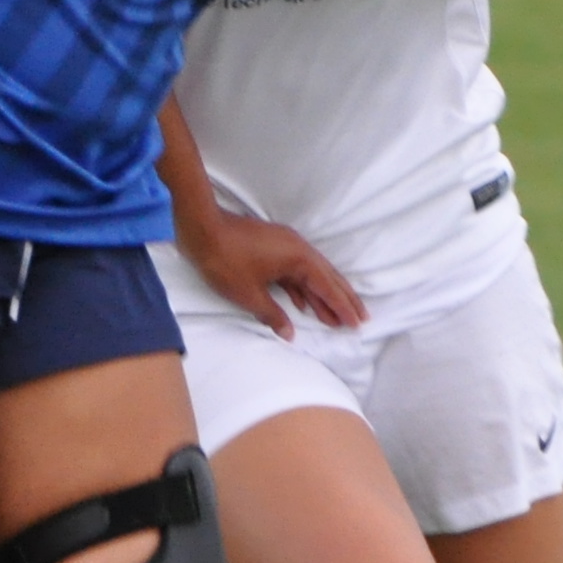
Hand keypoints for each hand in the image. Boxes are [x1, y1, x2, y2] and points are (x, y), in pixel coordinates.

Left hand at [185, 209, 361, 336]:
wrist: (201, 229)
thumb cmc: (226, 261)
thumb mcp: (250, 295)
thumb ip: (273, 315)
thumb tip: (289, 333)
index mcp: (299, 259)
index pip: (328, 287)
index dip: (343, 307)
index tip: (357, 323)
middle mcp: (298, 249)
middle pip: (327, 278)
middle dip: (343, 300)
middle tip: (361, 318)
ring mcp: (286, 246)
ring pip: (312, 275)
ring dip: (323, 295)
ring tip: (336, 317)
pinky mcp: (273, 247)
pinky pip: (296, 271)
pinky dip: (303, 288)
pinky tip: (304, 305)